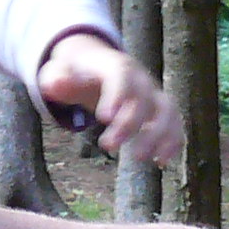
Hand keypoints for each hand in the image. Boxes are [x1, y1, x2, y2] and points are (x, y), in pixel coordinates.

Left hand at [38, 32, 179, 164]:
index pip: (122, 76)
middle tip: (106, 145)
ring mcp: (154, 95)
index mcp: (117, 66)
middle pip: (144, 98)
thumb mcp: (61, 73)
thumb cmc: (77, 74)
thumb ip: (56, 80)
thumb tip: (52, 86)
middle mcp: (141, 80)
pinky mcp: (161, 112)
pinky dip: (173, 142)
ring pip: (167, 112)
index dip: (117, 95)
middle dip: (129, 124)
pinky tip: (162, 161)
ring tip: (141, 158)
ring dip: (158, 135)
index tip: (104, 118)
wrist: (98, 67)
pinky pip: (175, 124)